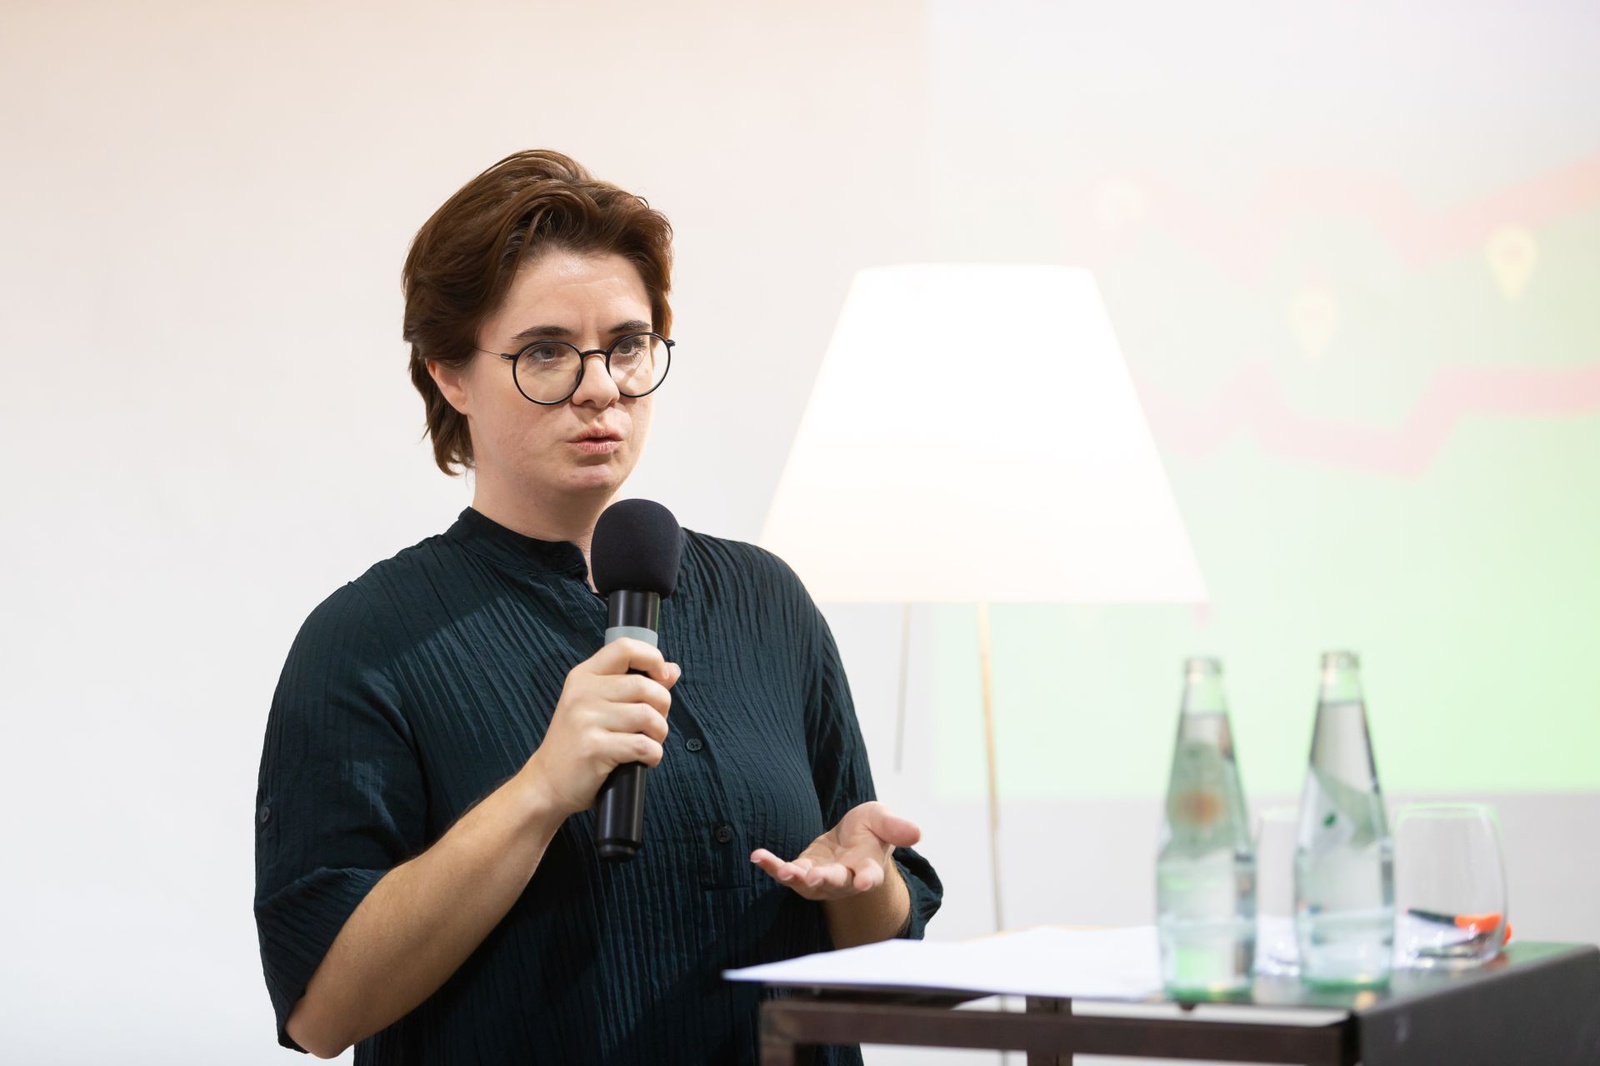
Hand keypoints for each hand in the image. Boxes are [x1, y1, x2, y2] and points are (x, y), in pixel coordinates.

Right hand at [520, 639, 679, 816]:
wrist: (546, 783)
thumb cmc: (578, 742)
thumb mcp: (598, 705)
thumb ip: (634, 684)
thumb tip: (672, 670)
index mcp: (584, 676)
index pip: (625, 647)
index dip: (653, 658)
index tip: (662, 678)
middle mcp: (582, 693)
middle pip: (645, 686)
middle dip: (663, 706)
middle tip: (654, 724)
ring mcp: (586, 719)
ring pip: (648, 715)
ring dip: (659, 733)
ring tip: (649, 742)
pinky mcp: (593, 748)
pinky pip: (642, 745)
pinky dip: (654, 755)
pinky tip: (645, 759)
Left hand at [750, 801, 920, 900]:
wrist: (850, 837)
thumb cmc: (870, 830)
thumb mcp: (883, 819)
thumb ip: (896, 827)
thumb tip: (918, 833)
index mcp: (869, 867)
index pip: (870, 876)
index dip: (867, 879)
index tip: (865, 882)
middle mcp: (845, 879)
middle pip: (836, 882)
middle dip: (826, 880)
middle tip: (816, 877)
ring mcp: (821, 878)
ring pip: (808, 884)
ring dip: (795, 878)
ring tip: (783, 871)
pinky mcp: (802, 871)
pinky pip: (785, 872)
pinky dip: (771, 866)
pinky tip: (758, 856)